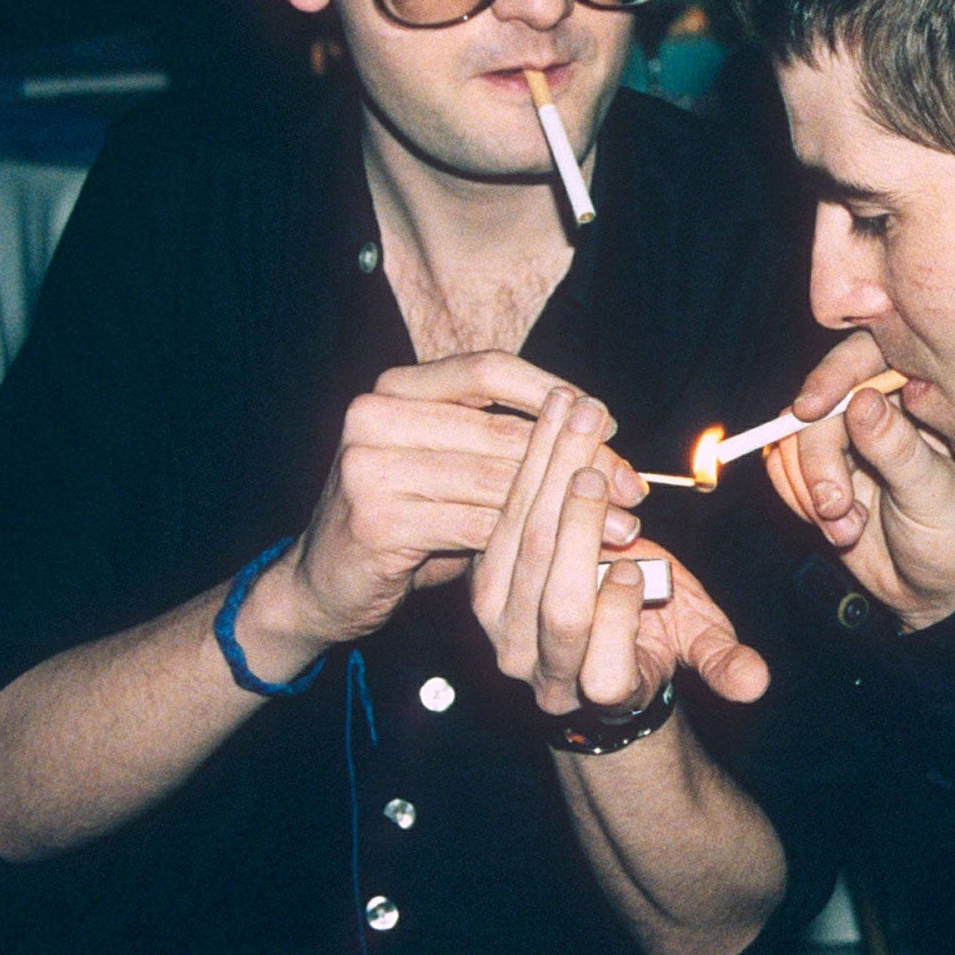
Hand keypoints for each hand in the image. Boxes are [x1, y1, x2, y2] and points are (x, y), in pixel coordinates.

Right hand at [264, 353, 646, 653]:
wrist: (322, 586)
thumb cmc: (403, 522)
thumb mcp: (451, 470)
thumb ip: (505, 447)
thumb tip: (601, 439)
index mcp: (397, 388)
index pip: (490, 368)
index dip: (554, 391)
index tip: (609, 422)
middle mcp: (376, 414)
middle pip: (502, 429)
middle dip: (579, 461)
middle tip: (633, 488)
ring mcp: (369, 465)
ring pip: (497, 480)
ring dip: (568, 506)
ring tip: (621, 525)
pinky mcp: (376, 518)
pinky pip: (476, 524)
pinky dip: (531, 540)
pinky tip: (572, 554)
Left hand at [470, 389, 769, 716]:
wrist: (589, 626)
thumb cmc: (652, 630)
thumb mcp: (692, 642)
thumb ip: (721, 659)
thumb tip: (756, 684)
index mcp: (593, 689)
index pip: (599, 666)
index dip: (614, 614)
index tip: (635, 563)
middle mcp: (536, 665)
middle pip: (552, 600)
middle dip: (574, 530)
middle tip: (593, 472)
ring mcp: (499, 624)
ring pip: (520, 547)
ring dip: (548, 473)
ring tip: (579, 415)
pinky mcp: (484, 578)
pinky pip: (501, 517)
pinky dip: (530, 461)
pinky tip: (554, 413)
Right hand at [764, 334, 954, 629]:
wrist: (936, 590)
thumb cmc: (954, 536)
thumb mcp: (933, 494)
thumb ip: (897, 448)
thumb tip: (860, 401)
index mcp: (913, 398)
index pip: (863, 359)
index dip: (830, 377)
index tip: (810, 409)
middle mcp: (872, 412)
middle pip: (816, 407)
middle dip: (818, 462)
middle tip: (836, 507)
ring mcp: (842, 443)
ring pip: (790, 440)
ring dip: (808, 490)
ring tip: (849, 529)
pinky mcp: (818, 473)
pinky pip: (781, 471)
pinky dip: (798, 503)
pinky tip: (840, 532)